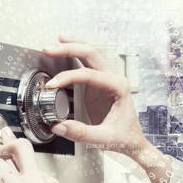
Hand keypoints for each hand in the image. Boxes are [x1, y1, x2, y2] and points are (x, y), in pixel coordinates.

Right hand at [44, 36, 171, 182]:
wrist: (132, 141)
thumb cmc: (123, 138)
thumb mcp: (103, 139)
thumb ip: (81, 133)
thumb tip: (59, 126)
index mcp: (118, 88)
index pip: (89, 74)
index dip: (68, 77)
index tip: (53, 84)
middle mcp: (114, 79)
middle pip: (91, 54)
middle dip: (69, 48)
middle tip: (50, 49)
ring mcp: (106, 80)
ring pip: (92, 53)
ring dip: (75, 45)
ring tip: (59, 40)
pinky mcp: (99, 85)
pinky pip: (88, 63)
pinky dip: (77, 54)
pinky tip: (67, 49)